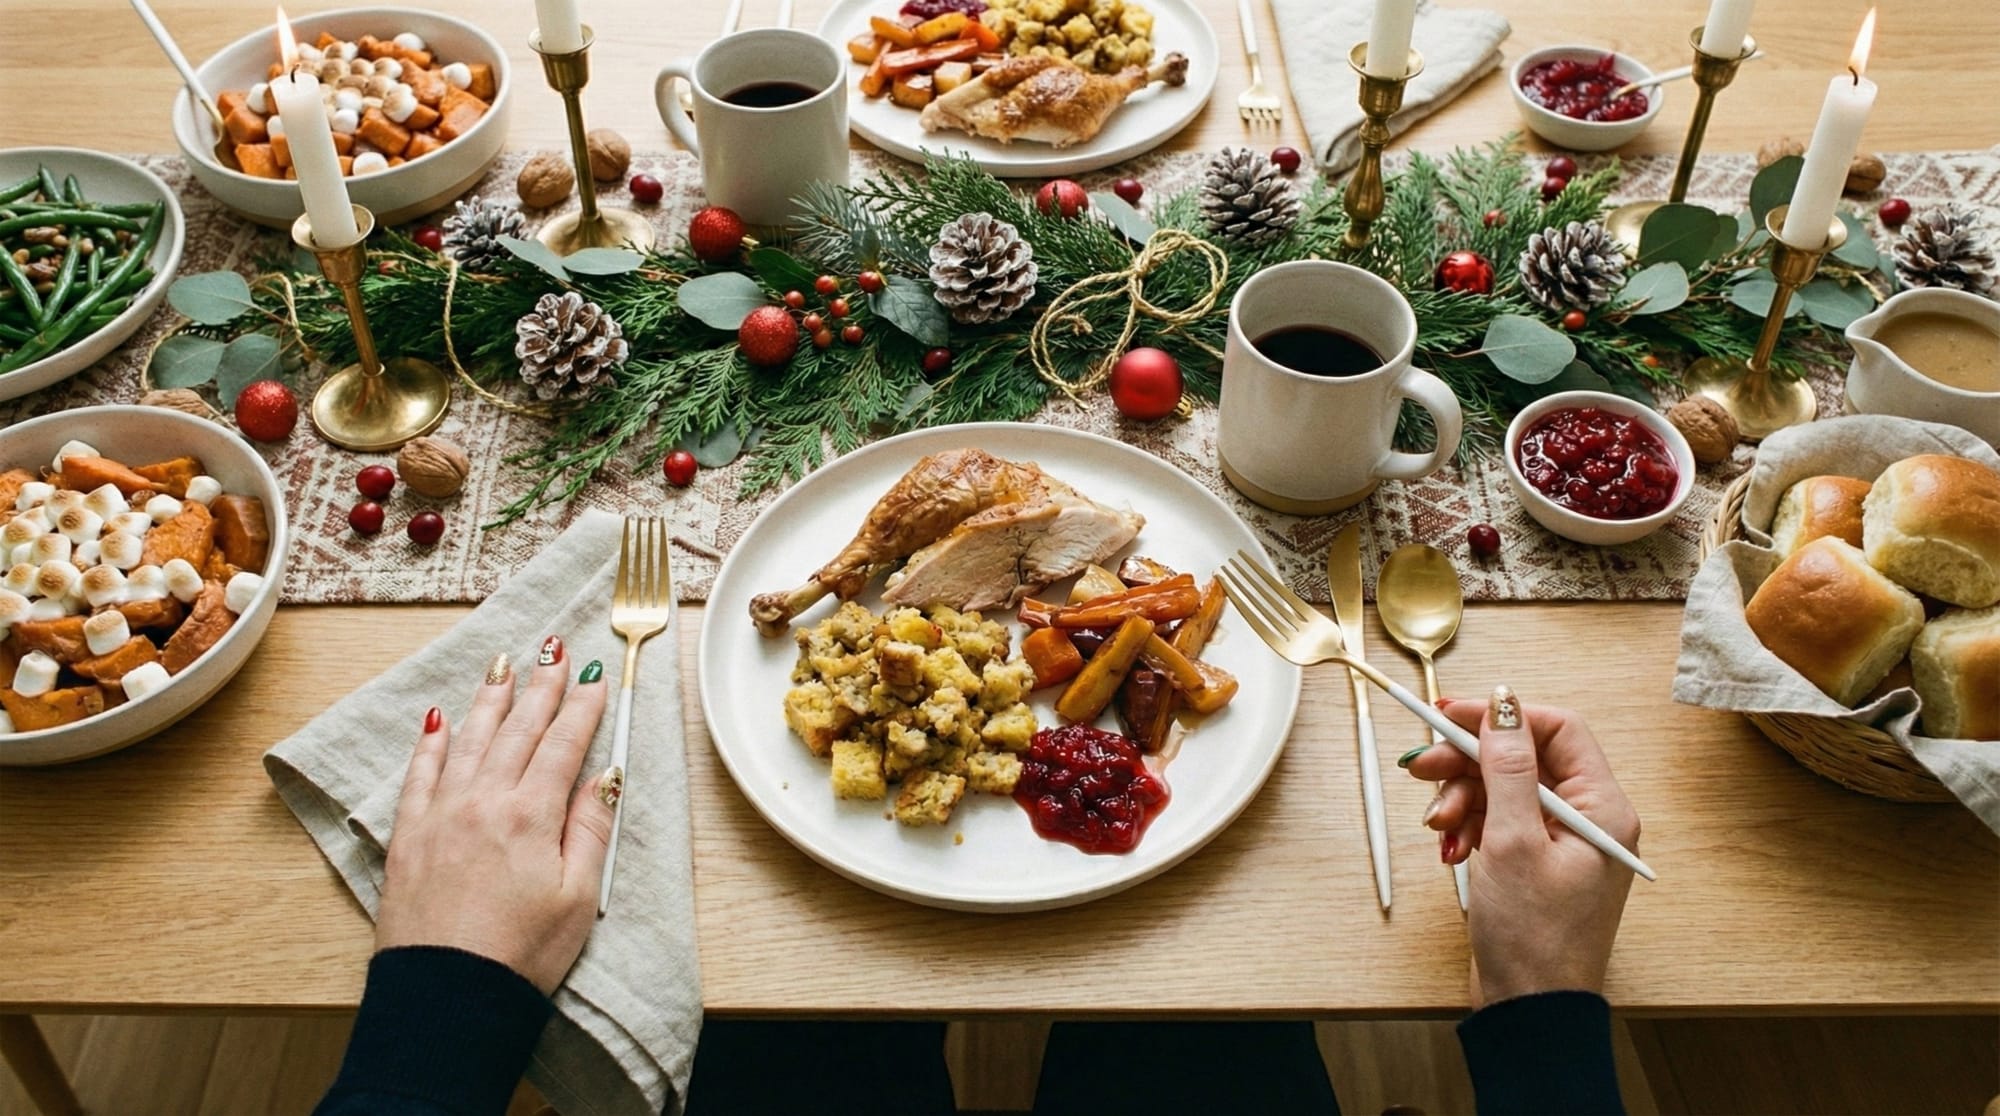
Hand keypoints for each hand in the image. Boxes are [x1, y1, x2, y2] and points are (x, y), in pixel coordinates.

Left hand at [376, 637, 614, 994]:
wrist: (447, 994)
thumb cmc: (520, 954)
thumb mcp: (577, 896)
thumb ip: (589, 829)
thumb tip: (605, 777)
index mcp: (531, 814)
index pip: (563, 745)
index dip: (582, 707)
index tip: (594, 675)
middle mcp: (484, 801)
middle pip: (518, 730)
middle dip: (541, 687)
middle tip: (554, 649)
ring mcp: (441, 815)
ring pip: (469, 740)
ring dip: (491, 700)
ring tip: (504, 666)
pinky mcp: (409, 837)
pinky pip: (420, 775)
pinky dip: (431, 744)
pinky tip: (439, 721)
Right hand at [1406, 688, 1640, 1007]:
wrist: (1530, 1011)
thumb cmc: (1534, 937)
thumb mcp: (1513, 841)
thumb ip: (1507, 767)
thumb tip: (1503, 705)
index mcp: (1602, 807)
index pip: (1556, 729)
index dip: (1501, 716)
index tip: (1448, 716)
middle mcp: (1588, 819)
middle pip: (1522, 758)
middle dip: (1469, 762)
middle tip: (1423, 768)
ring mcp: (1561, 843)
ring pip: (1503, 790)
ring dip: (1462, 800)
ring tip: (1438, 827)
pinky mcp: (1535, 864)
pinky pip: (1498, 823)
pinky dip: (1469, 829)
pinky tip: (1451, 851)